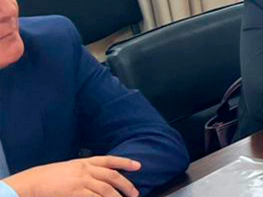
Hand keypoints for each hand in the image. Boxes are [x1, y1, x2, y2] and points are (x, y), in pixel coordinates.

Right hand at [4, 156, 140, 196]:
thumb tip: (98, 178)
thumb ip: (84, 171)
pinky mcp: (75, 191)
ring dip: (117, 196)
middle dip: (126, 185)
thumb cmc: (48, 177)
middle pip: (112, 176)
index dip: (125, 162)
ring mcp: (81, 180)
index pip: (109, 160)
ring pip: (106, 189)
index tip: (138, 165)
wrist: (33, 182)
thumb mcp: (68, 168)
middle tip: (135, 193)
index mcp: (83, 162)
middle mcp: (85, 169)